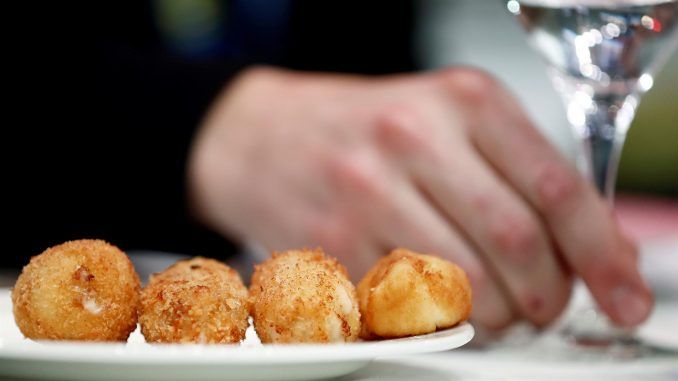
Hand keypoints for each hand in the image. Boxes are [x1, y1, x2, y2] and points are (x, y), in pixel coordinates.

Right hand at [188, 66, 651, 329]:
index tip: (623, 294)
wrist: (265, 135)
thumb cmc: (366, 130)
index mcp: (463, 102)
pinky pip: (405, 305)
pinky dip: (436, 319)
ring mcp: (365, 190)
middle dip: (545, 295)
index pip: (557, 189)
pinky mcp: (329, 241)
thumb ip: (526, 178)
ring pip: (463, 285)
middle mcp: (414, 138)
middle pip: (516, 243)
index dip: (601, 255)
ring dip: (494, 315)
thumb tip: (599, 248)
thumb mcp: (452, 123)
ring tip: (490, 307)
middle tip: (543, 305)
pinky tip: (434, 301)